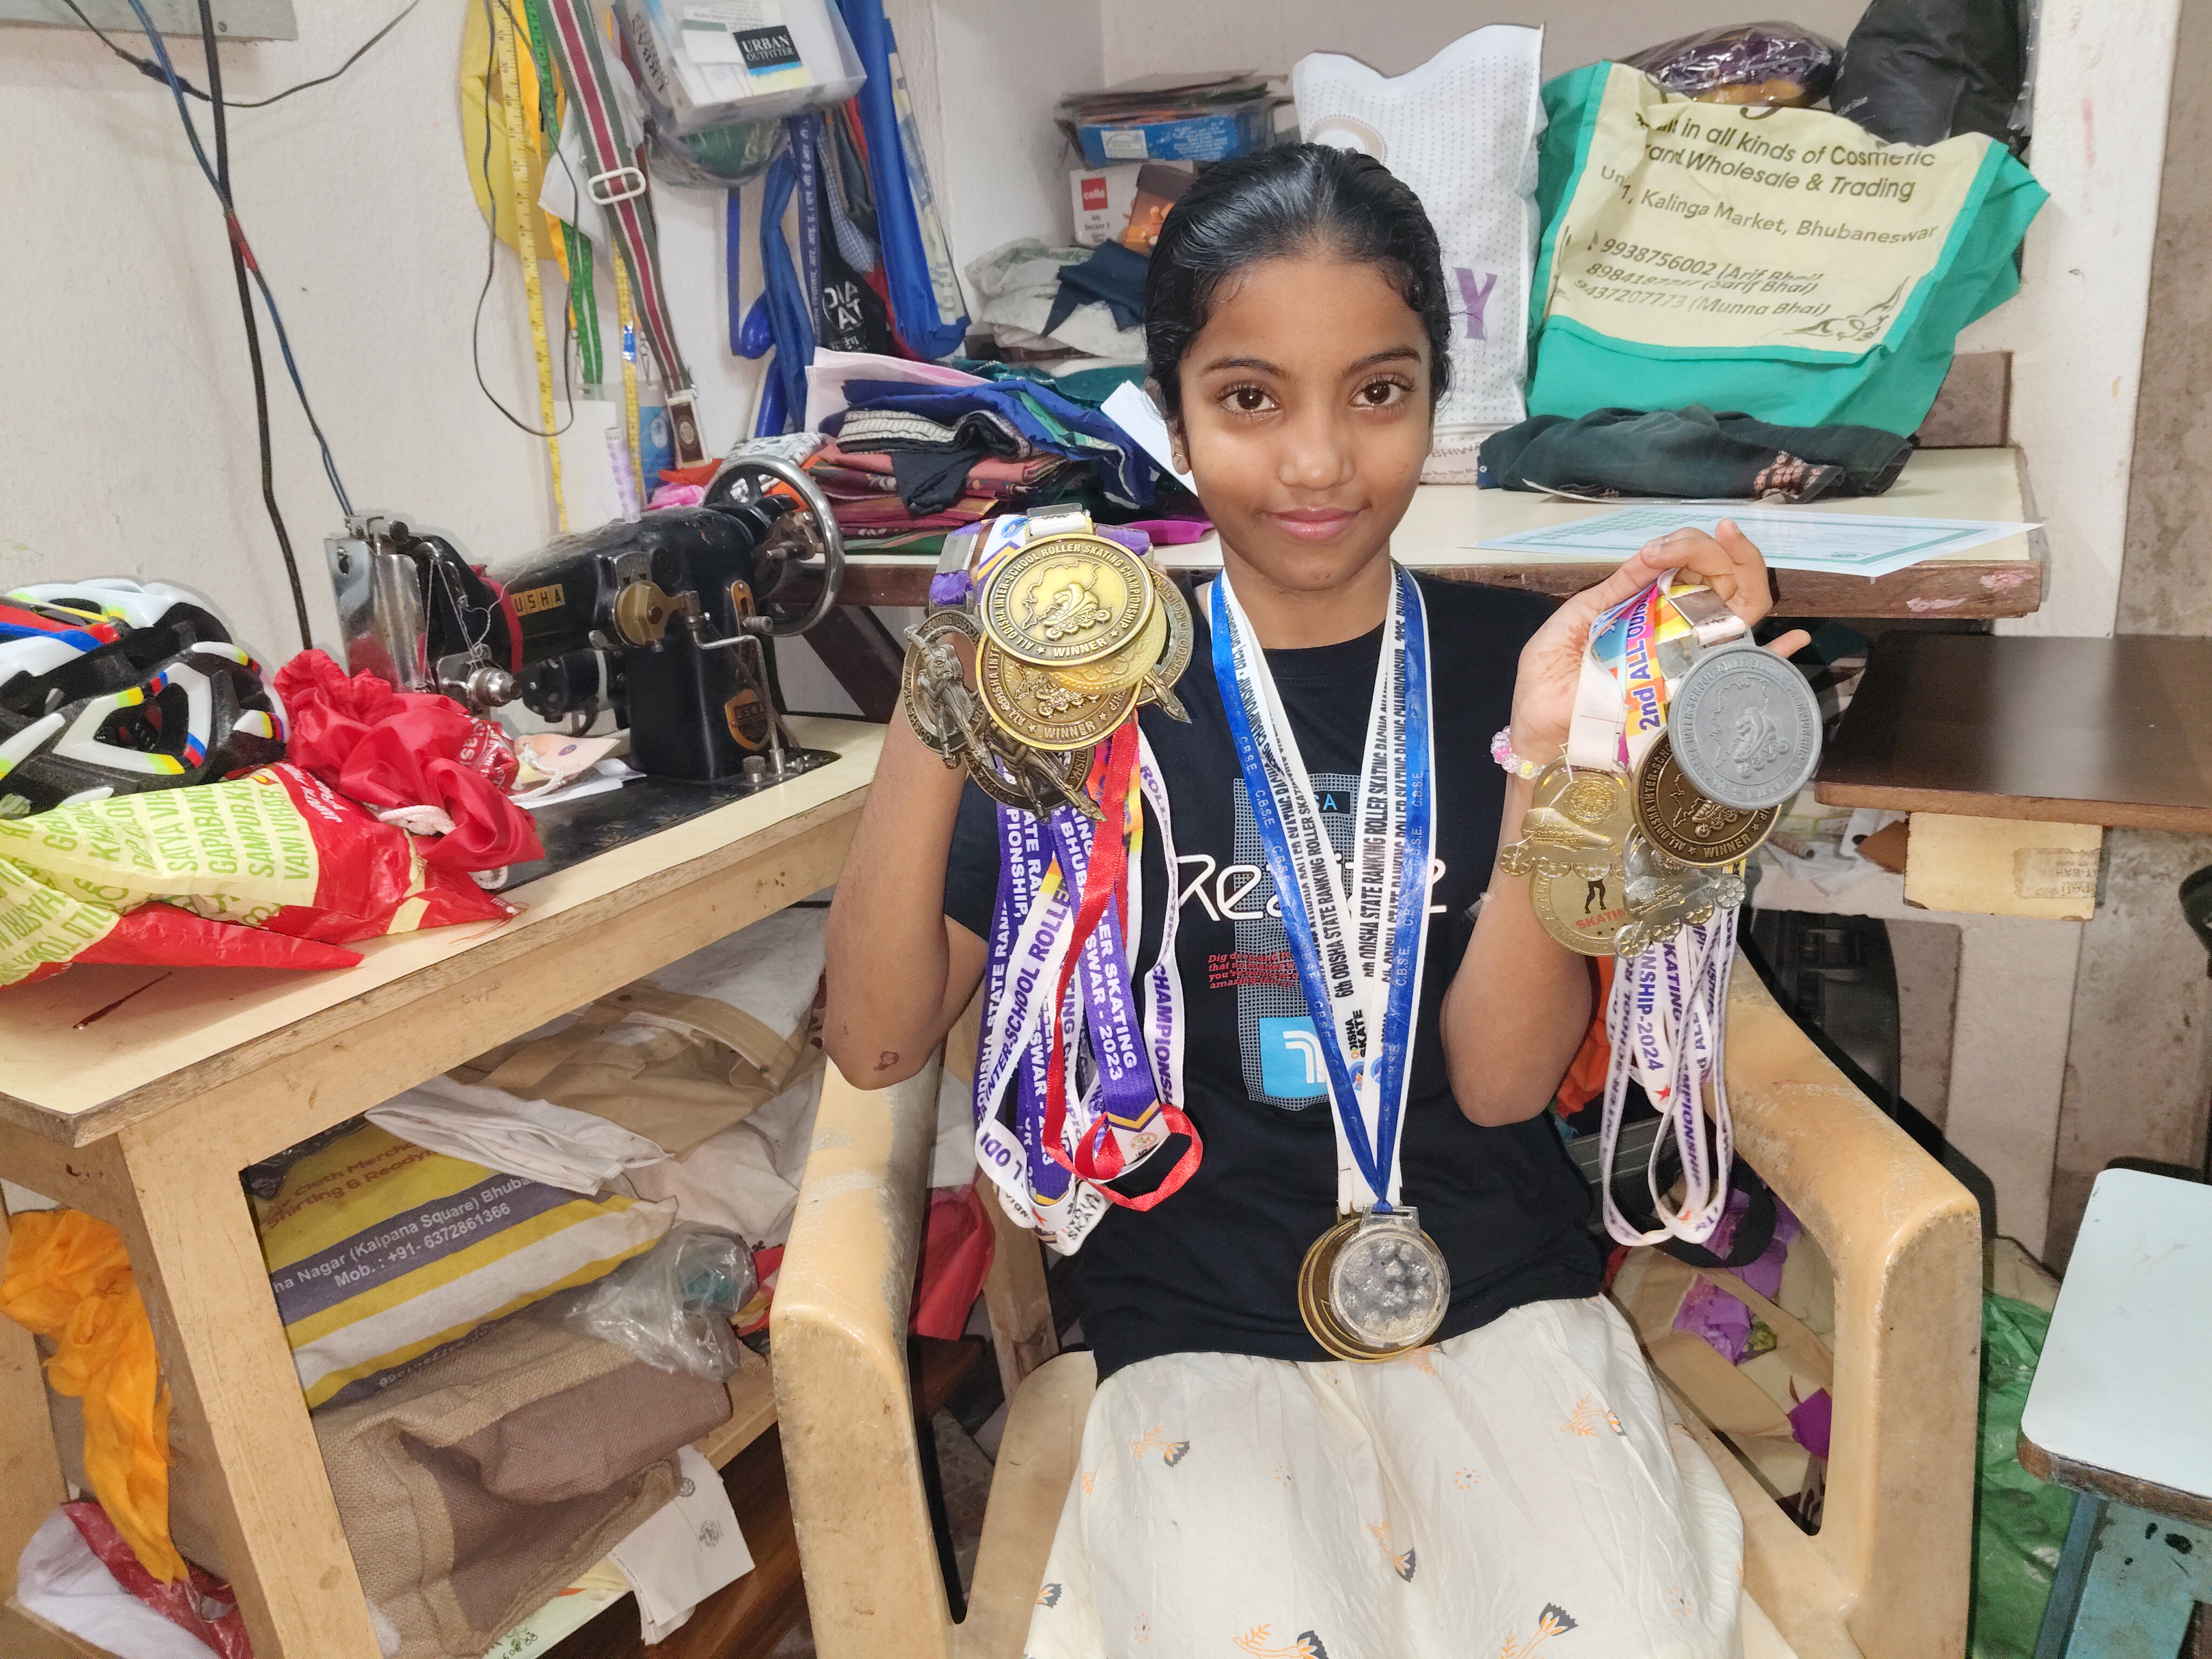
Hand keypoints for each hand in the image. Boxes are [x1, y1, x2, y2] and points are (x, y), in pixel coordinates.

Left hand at [1508, 521, 1812, 760]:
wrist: (1540, 733)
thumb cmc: (1549, 681)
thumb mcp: (1574, 621)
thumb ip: (1615, 589)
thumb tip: (1656, 553)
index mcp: (1645, 609)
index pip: (1686, 568)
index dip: (1688, 546)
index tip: (1663, 547)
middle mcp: (1674, 630)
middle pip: (1722, 582)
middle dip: (1719, 551)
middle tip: (1703, 539)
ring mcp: (1687, 659)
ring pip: (1740, 613)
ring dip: (1745, 574)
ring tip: (1732, 548)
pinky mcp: (1691, 693)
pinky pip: (1741, 672)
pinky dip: (1774, 655)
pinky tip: (1791, 638)